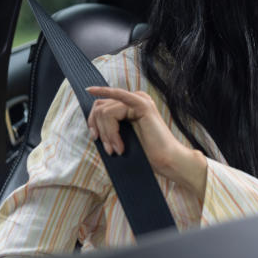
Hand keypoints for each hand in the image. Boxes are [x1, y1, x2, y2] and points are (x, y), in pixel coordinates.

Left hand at [85, 86, 207, 197]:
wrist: (166, 159)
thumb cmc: (147, 152)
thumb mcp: (123, 135)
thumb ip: (111, 125)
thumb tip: (91, 123)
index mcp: (131, 105)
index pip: (101, 105)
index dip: (93, 122)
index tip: (96, 138)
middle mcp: (135, 98)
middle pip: (99, 107)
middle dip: (99, 129)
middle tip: (109, 148)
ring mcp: (139, 99)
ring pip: (105, 111)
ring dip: (107, 134)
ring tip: (117, 149)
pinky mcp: (142, 105)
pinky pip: (116, 102)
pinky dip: (110, 122)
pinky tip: (103, 116)